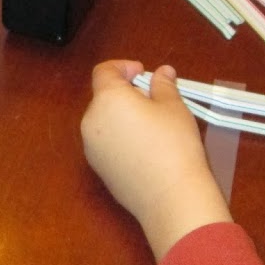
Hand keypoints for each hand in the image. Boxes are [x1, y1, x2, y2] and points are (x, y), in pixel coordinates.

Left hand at [81, 61, 231, 260]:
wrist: (170, 197)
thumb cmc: (174, 144)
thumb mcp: (173, 107)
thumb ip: (163, 85)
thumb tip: (162, 72)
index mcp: (106, 99)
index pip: (104, 71)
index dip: (123, 67)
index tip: (143, 74)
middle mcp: (90, 122)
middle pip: (103, 97)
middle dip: (126, 94)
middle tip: (154, 101)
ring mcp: (91, 148)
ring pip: (104, 122)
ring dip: (122, 116)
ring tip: (153, 127)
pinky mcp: (99, 170)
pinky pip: (106, 144)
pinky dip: (121, 138)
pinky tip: (146, 150)